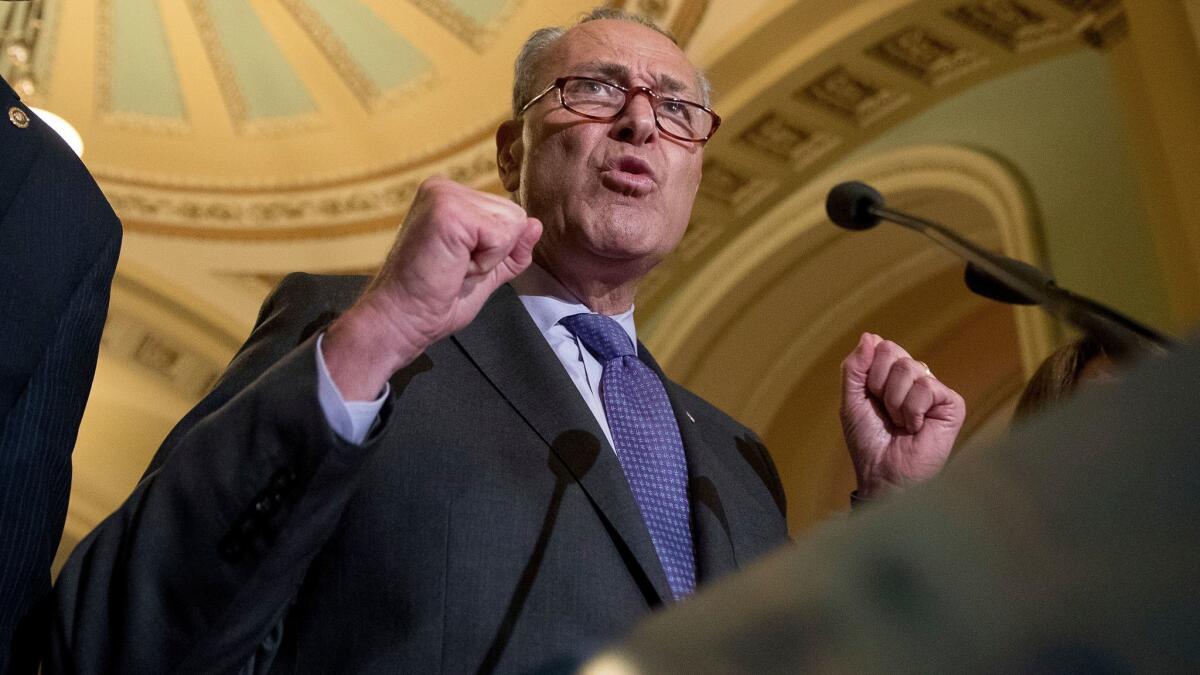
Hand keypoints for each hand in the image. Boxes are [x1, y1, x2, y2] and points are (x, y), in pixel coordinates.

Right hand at [323, 176, 541, 398]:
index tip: (458, 266)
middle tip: (455, 268)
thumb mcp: (485, 271)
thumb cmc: (434, 301)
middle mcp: (444, 187)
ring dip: (489, 258)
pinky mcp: (448, 211)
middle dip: (495, 253)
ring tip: (453, 267)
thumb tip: (536, 224)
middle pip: (515, 215)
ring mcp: (444, 195)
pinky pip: (501, 236)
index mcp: (449, 197)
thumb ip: (511, 248)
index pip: (508, 214)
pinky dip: (485, 262)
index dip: (496, 251)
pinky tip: (454, 267)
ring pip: (512, 224)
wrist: (401, 321)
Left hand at [839, 333, 964, 497]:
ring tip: (901, 423)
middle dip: (879, 385)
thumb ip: (855, 367)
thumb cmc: (869, 442)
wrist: (883, 473)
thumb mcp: (851, 400)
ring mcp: (933, 390)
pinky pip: (926, 387)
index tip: (870, 399)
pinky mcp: (951, 403)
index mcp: (891, 375)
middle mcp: (914, 378)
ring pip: (910, 368)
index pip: (880, 346)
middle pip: (893, 351)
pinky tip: (916, 427)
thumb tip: (869, 336)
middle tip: (885, 412)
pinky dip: (913, 411)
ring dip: (895, 402)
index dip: (868, 372)